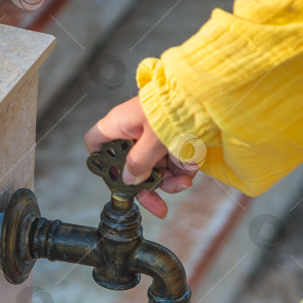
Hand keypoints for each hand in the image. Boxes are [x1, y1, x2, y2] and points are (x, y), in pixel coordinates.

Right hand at [84, 97, 197, 217]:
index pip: (96, 143)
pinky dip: (183, 170)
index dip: (101, 164)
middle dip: (149, 188)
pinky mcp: (172, 141)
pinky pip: (173, 164)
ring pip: (155, 170)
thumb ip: (139, 163)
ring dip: (171, 181)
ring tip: (185, 181)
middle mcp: (133, 132)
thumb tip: (129, 181)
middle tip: (160, 208)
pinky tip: (192, 168)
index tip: (115, 182)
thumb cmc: (176, 107)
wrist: (206, 94)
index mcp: (119, 125)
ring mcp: (153, 137)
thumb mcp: (154, 140)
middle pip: (132, 169)